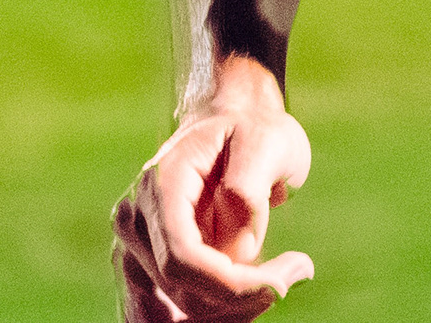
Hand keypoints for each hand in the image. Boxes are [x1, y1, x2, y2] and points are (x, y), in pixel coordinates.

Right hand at [113, 62, 314, 319]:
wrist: (231, 125)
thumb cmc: (254, 130)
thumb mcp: (267, 139)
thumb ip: (249, 189)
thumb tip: (237, 253)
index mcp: (160, 184)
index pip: (181, 256)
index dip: (227, 283)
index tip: (278, 284)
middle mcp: (134, 222)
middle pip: (177, 292)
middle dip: (239, 298)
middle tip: (296, 273)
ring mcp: (134, 251)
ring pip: (170, 315)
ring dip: (227, 311)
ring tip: (277, 280)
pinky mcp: (145, 272)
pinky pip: (170, 314)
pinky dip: (214, 313)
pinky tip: (251, 296)